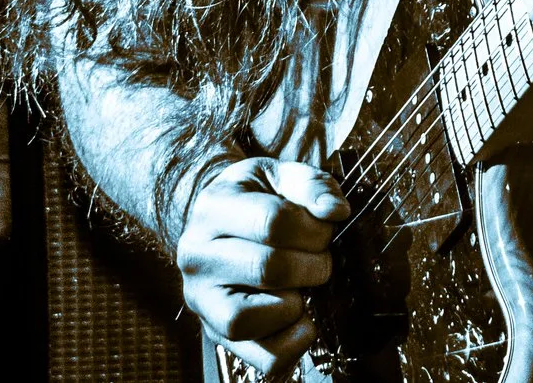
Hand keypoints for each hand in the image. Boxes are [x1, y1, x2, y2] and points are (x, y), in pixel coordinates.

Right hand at [175, 156, 346, 377]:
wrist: (220, 223)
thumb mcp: (281, 174)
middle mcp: (196, 255)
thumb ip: (313, 185)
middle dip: (312, 265)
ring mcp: (201, 298)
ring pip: (244, 320)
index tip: (325, 228)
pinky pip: (258, 357)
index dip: (314, 228)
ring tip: (303, 290)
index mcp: (213, 207)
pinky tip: (303, 321)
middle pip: (266, 269)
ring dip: (293, 307)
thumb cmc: (259, 197)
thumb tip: (336, 212)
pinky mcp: (216, 332)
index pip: (272, 221)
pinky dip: (290, 347)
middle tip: (320, 259)